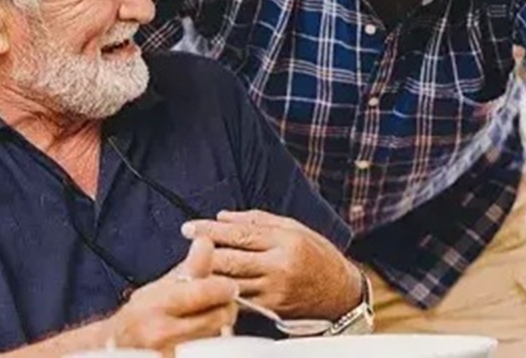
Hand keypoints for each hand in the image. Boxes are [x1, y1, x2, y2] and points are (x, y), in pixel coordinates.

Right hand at [110, 237, 238, 350]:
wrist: (118, 349)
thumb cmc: (140, 317)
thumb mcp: (159, 288)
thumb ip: (188, 267)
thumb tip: (207, 242)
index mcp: (156, 305)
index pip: (204, 291)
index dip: (224, 287)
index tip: (229, 286)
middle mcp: (162, 333)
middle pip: (220, 316)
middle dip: (225, 308)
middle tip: (219, 305)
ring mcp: (172, 353)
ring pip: (219, 335)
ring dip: (219, 327)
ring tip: (205, 322)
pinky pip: (212, 350)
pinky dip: (213, 343)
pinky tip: (202, 338)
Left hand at [182, 210, 361, 319]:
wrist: (340, 292)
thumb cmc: (316, 254)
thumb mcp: (293, 227)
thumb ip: (257, 220)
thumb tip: (222, 216)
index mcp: (286, 241)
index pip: (240, 234)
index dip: (211, 230)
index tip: (190, 227)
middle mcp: (279, 267)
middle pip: (230, 260)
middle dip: (203, 253)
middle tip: (186, 246)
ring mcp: (274, 291)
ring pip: (230, 283)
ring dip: (208, 275)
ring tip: (190, 266)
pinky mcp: (272, 310)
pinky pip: (240, 301)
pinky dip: (222, 292)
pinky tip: (210, 285)